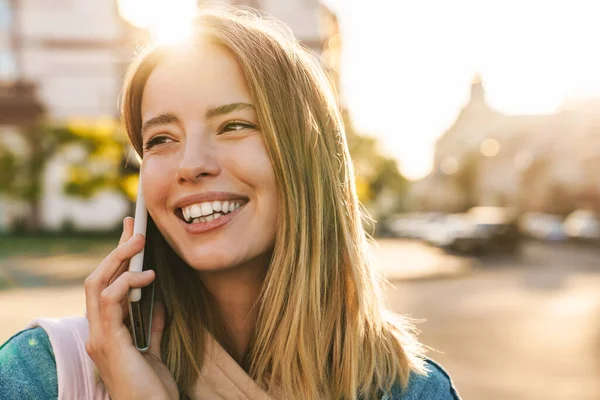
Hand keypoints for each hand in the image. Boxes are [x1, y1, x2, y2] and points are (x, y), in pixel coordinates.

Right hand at [84, 217, 178, 398]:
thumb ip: (151, 327)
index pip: (107, 285)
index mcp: (107, 330)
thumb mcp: (153, 349)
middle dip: (115, 250)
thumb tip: (157, 304)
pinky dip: (126, 283)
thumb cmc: (152, 387)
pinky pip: (109, 302)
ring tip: (139, 242)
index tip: (132, 235)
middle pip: (97, 279)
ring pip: (96, 285)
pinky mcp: (107, 344)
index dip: (117, 258)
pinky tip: (147, 276)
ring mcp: (98, 337)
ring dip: (118, 259)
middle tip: (135, 228)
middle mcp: (97, 331)